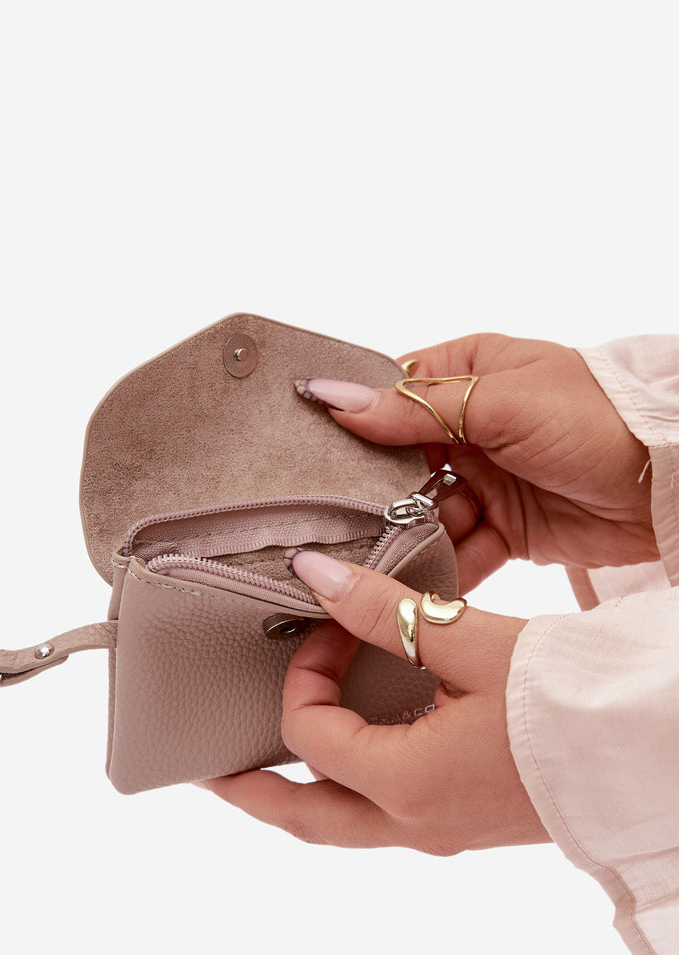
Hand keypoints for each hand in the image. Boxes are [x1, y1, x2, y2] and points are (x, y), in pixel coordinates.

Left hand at [196, 555, 550, 853]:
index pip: (308, 733)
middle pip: (306, 820)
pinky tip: (359, 749)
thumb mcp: (470, 643)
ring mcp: (445, 829)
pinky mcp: (470, 819)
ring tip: (268, 766)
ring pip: (346, 825)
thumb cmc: (568, 701)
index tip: (330, 624)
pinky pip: (389, 815)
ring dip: (301, 795)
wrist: (653, 745)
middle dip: (252, 795)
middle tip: (208, 771)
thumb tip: (312, 574)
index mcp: (404, 783)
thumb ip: (385, 611)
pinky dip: (352, 788)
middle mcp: (416, 821)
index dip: (303, 673)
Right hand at [295, 334, 657, 590]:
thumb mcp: (502, 403)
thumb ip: (417, 409)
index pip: (394, 395)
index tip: (310, 452)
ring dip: (406, 534)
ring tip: (374, 556)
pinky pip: (461, 549)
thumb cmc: (599, 418)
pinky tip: (417, 580)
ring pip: (425, 511)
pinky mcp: (508, 528)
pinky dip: (442, 565)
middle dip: (375, 492)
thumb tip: (335, 398)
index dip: (355, 423)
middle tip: (335, 519)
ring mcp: (491, 478)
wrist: (672, 484)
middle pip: (401, 462)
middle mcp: (475, 425)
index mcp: (472, 374)